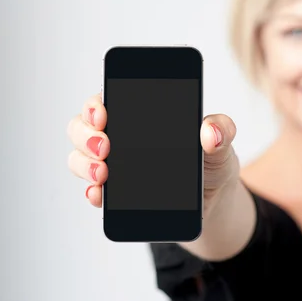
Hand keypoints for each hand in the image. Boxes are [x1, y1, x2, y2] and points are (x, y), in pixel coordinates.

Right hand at [66, 92, 240, 215]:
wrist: (214, 200)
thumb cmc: (212, 161)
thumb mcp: (222, 142)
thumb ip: (222, 129)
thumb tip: (211, 132)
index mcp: (140, 115)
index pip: (106, 99)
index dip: (95, 104)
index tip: (102, 114)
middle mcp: (120, 137)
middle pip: (82, 127)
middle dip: (85, 135)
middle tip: (104, 147)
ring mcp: (114, 166)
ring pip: (79, 158)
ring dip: (84, 164)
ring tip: (103, 173)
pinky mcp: (117, 195)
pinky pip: (93, 192)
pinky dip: (93, 193)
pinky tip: (100, 194)